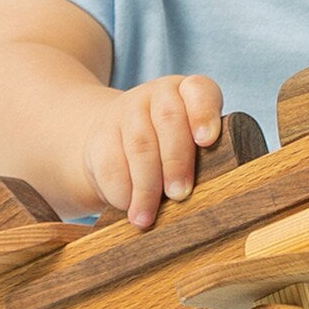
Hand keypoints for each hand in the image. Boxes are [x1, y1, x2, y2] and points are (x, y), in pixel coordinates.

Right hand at [82, 74, 222, 227]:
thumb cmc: (169, 151)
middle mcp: (158, 95)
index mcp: (189, 93)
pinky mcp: (100, 134)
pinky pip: (110, 163)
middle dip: (176, 161)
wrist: (117, 140)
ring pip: (139, 146)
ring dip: (146, 186)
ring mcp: (127, 110)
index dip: (204, 114)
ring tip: (148, 218)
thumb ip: (204, 161)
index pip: (200, 91)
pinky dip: (121, 190)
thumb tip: (207, 198)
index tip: (207, 141)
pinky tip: (128, 208)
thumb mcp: (192, 147)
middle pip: (169, 121)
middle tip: (180, 195)